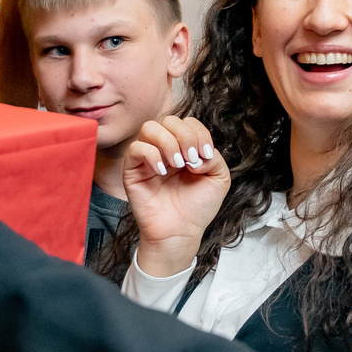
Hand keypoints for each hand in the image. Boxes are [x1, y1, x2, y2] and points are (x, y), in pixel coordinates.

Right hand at [122, 115, 227, 279]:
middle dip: (185, 136)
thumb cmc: (197, 208)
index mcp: (185, 147)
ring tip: (178, 164)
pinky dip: (151, 155)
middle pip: (169, 120)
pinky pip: (136, 148)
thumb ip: (215, 158)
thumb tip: (198, 152)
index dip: (199, 133)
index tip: (205, 156)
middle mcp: (165, 149)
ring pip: (149, 128)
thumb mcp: (219, 179)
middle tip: (191, 160)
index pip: (188, 122)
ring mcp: (148, 158)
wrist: (180, 232)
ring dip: (168, 142)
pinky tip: (163, 171)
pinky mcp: (132, 170)